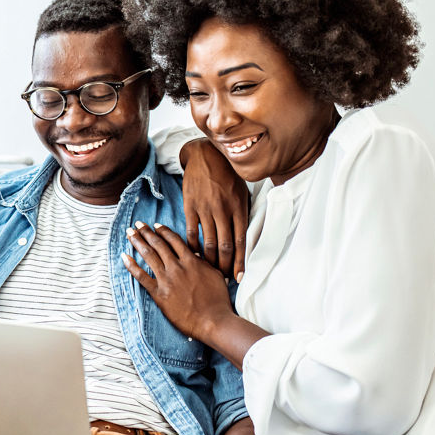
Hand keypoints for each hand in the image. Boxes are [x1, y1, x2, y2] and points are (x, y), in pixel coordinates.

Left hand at [120, 222, 233, 343]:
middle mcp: (177, 267)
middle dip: (146, 232)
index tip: (156, 225)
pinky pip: (141, 277)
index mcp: (191, 261)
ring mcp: (167, 280)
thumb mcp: (214, 275)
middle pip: (158, 244)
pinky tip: (124, 257)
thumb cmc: (218, 301)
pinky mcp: (159, 293)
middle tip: (137, 224)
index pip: (174, 240)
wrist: (213, 320)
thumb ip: (203, 263)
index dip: (163, 231)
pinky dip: (131, 266)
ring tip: (129, 233)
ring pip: (149, 255)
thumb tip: (194, 254)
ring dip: (137, 242)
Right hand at [179, 138, 249, 280]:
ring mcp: (206, 209)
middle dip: (224, 266)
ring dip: (210, 260)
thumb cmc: (227, 175)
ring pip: (209, 243)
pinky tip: (194, 255)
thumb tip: (243, 236)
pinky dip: (193, 247)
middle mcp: (223, 211)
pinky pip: (192, 233)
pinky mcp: (190, 207)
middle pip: (225, 246)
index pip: (241, 242)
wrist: (205, 157)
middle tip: (223, 278)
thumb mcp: (242, 192)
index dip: (240, 262)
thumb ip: (243, 213)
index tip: (239, 277)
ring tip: (210, 270)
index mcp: (239, 208)